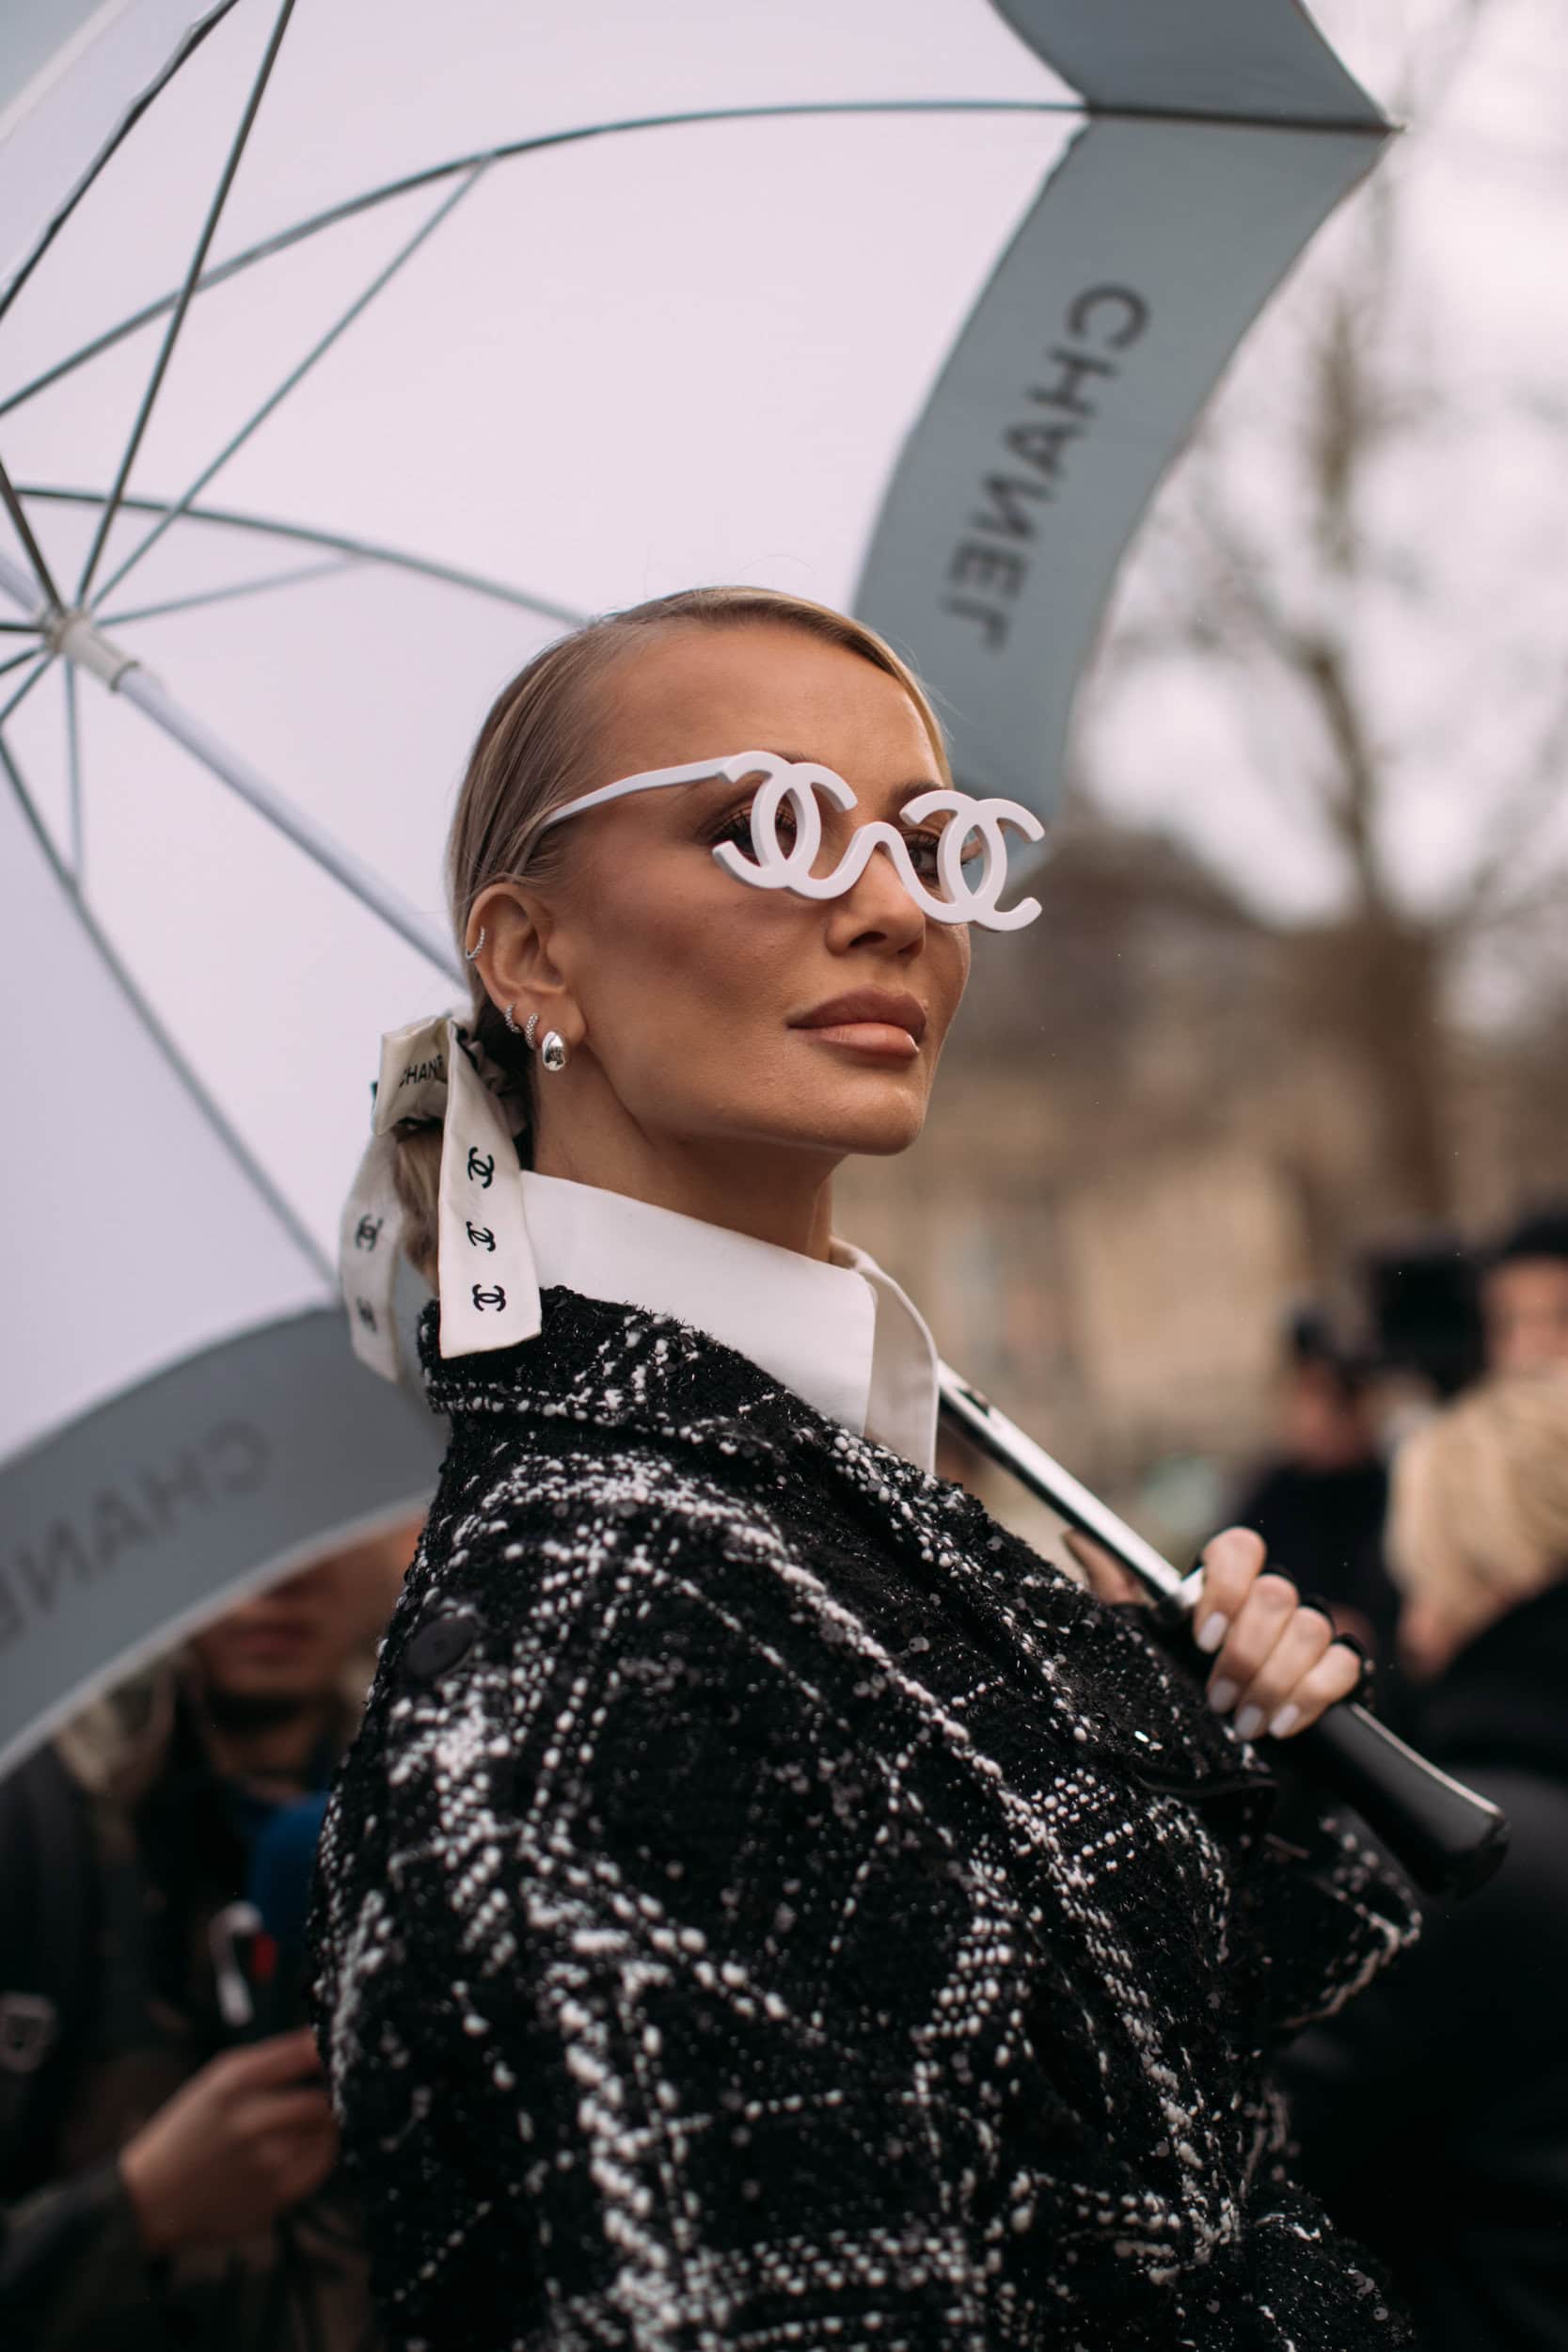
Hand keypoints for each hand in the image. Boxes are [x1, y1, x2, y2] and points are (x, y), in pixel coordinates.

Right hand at [120, 2028, 337, 2255]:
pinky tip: (297, 2149)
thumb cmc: (188, 2131)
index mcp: (234, 2083)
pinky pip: (320, 2165)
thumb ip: (272, 2057)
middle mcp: (251, 2121)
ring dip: (320, 2126)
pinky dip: (318, 2153)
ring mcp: (264, 2163)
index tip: (332, 2055)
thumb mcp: (216, 2080)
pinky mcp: (273, 2197)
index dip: (327, 2053)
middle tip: (323, 2096)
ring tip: (298, 2126)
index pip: (304, 2054)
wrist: (151, 2198)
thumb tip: (320, 2039)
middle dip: (327, 2097)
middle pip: (321, 2101)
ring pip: (325, 2133)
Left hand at [1064, 1525, 1359, 1741]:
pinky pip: (1344, 1665)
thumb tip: (1076, 1537)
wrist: (1221, 1760)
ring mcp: (1311, 1630)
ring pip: (1310, 1628)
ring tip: (1243, 1723)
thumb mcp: (1141, 1643)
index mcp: (1227, 1584)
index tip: (1200, 1638)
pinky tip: (1281, 1724)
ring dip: (1273, 1680)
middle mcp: (1272, 1599)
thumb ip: (1117, 1593)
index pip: (1241, 1548)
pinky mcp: (1340, 1669)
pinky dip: (1311, 1695)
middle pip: (1275, 1595)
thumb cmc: (1177, 1689)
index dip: (1225, 1587)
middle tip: (1217, 1698)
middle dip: (1244, 1653)